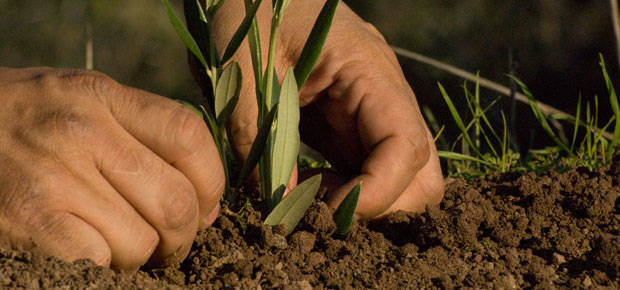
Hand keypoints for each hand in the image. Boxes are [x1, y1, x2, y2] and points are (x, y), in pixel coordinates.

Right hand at [0, 67, 223, 269]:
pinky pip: (98, 262)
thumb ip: (146, 136)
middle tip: (167, 241)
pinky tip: (91, 254)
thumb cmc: (26, 122)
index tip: (205, 203)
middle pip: (175, 201)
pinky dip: (104, 268)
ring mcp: (52, 179)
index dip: (212, 182)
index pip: (189, 136)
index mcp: (101, 96)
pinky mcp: (30, 223)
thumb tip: (206, 204)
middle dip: (183, 235)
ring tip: (120, 244)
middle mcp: (80, 131)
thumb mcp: (84, 102)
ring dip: (141, 257)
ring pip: (141, 242)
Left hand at [212, 0, 443, 218]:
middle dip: (380, 207)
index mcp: (367, 69)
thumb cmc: (246, 7)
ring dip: (362, 203)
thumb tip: (282, 199)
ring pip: (400, 176)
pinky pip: (368, 169)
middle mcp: (382, 93)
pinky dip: (345, 192)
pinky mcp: (352, 121)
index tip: (327, 213)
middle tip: (319, 213)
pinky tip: (303, 186)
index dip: (379, 192)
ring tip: (306, 199)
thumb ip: (256, 130)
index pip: (406, 145)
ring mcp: (371, 110)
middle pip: (421, 172)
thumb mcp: (241, 65)